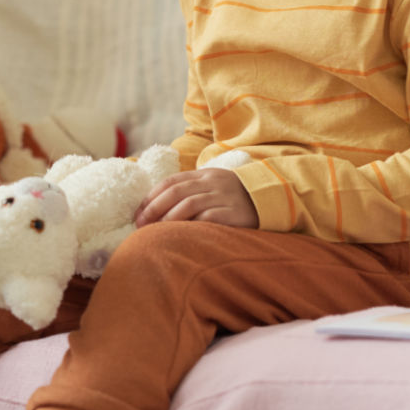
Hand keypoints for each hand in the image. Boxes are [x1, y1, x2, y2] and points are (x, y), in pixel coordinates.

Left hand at [134, 168, 260, 228]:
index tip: (137, 213)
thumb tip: (157, 209)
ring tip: (157, 232)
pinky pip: (208, 219)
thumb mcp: (213, 186)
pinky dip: (191, 226)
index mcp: (205, 174)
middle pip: (176, 192)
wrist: (272, 199)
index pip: (171, 181)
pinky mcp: (235, 214)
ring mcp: (224, 197)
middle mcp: (213, 183)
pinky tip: (180, 235)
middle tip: (140, 224)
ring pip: (190, 204)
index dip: (151, 196)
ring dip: (169, 218)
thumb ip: (191, 191)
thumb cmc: (235, 197)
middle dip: (154, 208)